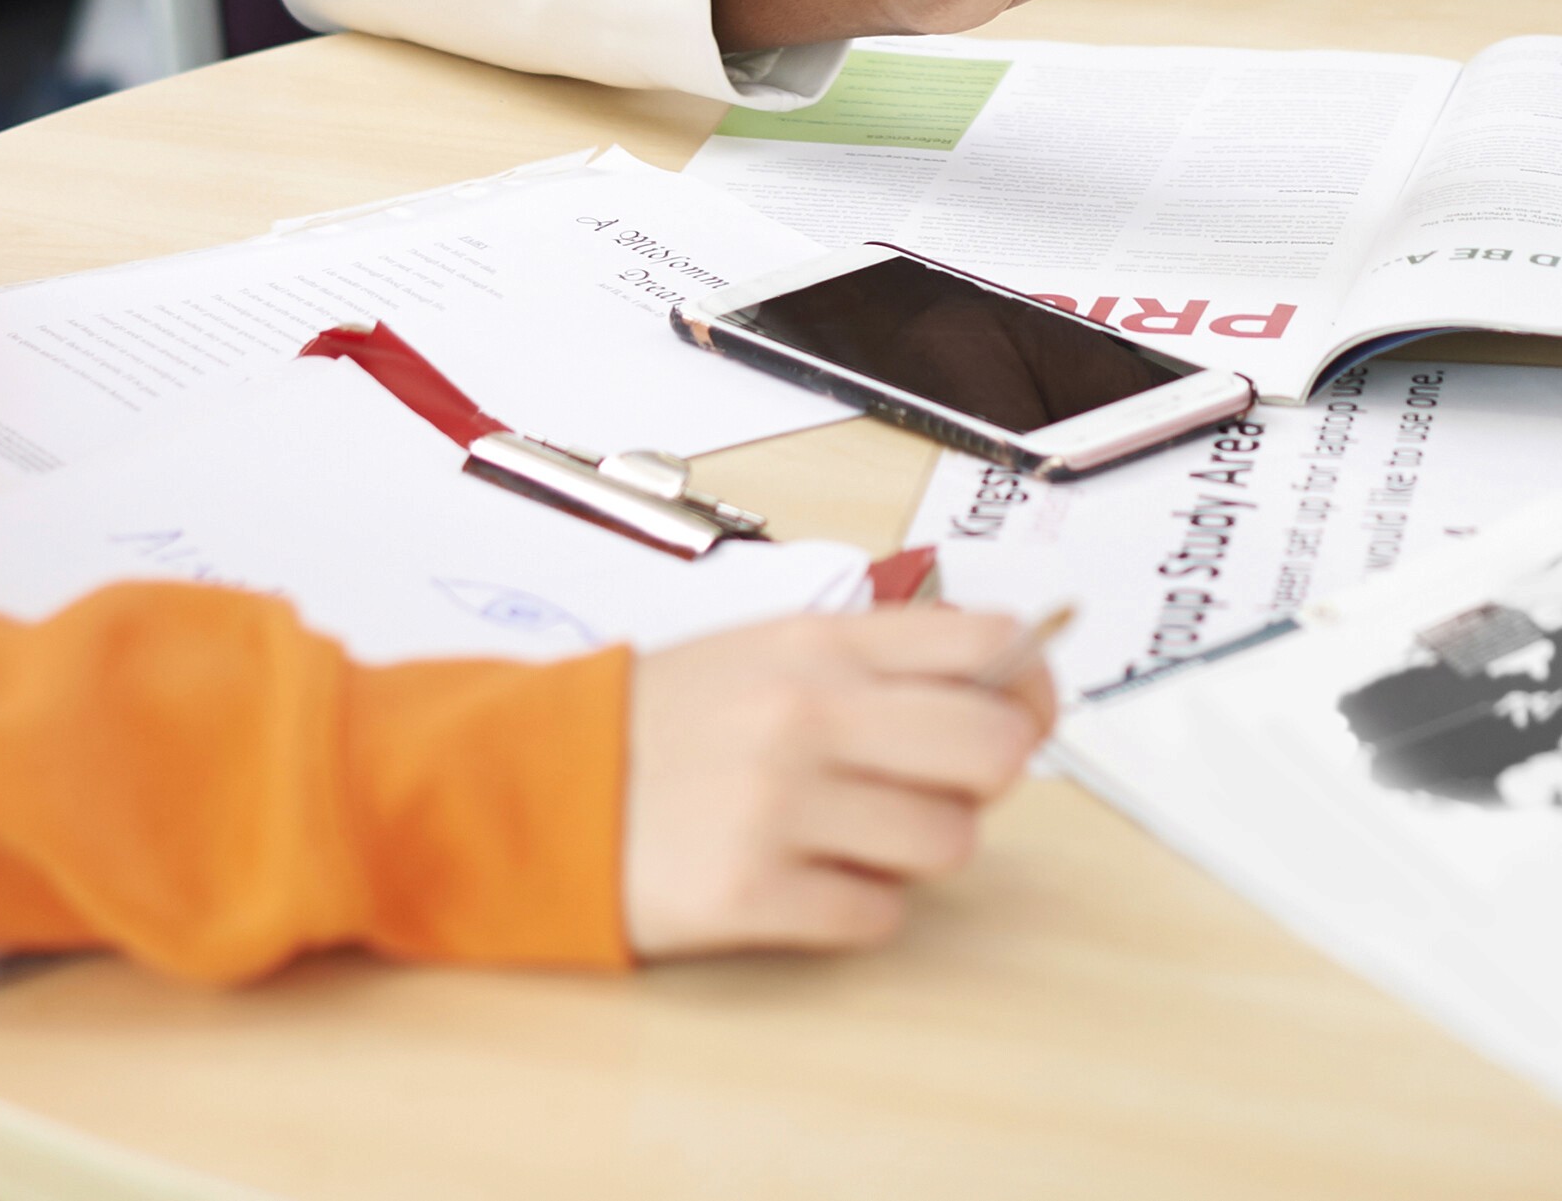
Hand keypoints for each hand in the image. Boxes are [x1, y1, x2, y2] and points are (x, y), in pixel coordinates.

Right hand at [622, 604, 1053, 955]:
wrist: (531, 791)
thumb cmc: (662, 727)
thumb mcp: (767, 653)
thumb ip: (876, 663)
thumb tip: (1004, 689)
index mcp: (821, 645)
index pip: (988, 646)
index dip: (1029, 688)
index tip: (1024, 714)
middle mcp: (809, 715)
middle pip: (994, 751)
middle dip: (983, 782)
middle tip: (934, 789)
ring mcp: (780, 806)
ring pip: (946, 843)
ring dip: (912, 851)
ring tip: (847, 837)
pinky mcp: (749, 893)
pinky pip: (876, 915)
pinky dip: (856, 908)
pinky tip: (804, 882)